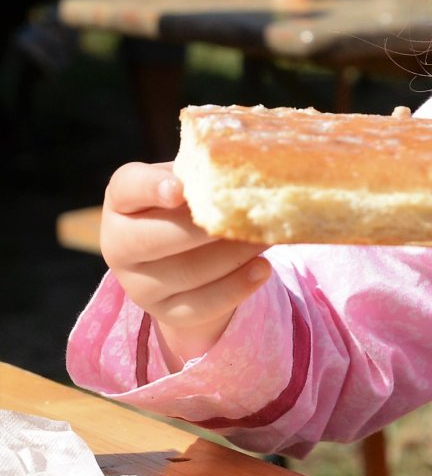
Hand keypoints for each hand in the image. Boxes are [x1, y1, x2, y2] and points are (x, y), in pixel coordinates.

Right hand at [99, 163, 272, 367]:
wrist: (189, 258)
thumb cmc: (192, 206)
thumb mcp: (193, 182)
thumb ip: (207, 172)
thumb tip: (250, 164)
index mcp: (123, 200)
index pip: (127, 188)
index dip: (150, 188)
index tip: (179, 189)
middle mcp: (119, 244)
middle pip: (151, 239)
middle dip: (203, 229)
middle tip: (246, 214)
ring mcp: (138, 283)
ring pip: (185, 273)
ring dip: (233, 255)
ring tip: (269, 236)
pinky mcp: (164, 311)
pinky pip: (199, 306)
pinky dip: (235, 288)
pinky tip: (262, 269)